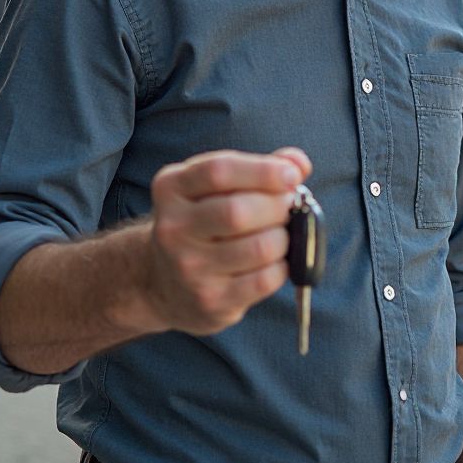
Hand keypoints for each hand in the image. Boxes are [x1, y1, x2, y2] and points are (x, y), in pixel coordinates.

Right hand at [145, 147, 311, 334]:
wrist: (163, 282)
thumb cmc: (205, 222)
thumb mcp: (217, 186)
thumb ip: (259, 168)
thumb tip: (298, 162)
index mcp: (173, 187)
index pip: (220, 171)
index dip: (263, 171)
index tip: (292, 174)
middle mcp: (174, 228)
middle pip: (238, 211)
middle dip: (278, 206)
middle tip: (288, 206)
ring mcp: (189, 267)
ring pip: (259, 247)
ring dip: (284, 237)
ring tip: (279, 233)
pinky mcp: (210, 300)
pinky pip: (265, 279)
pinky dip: (282, 266)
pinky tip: (274, 260)